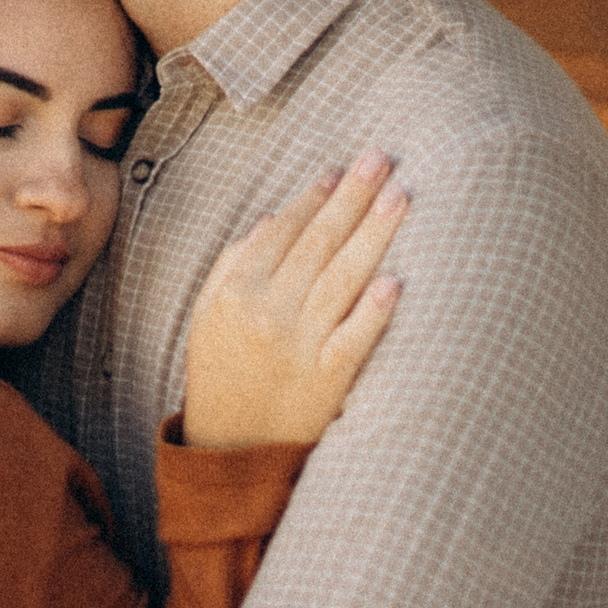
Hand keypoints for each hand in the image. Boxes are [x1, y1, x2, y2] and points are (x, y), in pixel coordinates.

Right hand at [183, 150, 404, 449]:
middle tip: (382, 159)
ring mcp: (301, 346)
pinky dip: (375, 309)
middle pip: (320, 242)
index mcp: (237, 291)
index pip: (284, 230)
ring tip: (400, 197)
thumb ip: (234, 263)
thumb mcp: (207, 315)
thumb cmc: (221, 373)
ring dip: (375, 233)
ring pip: (344, 277)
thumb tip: (275, 217)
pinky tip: (397, 279)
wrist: (230, 448)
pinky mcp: (329, 379)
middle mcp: (269, 312)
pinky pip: (356, 337)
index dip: (314, 197)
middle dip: (353, 196)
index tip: (340, 170)